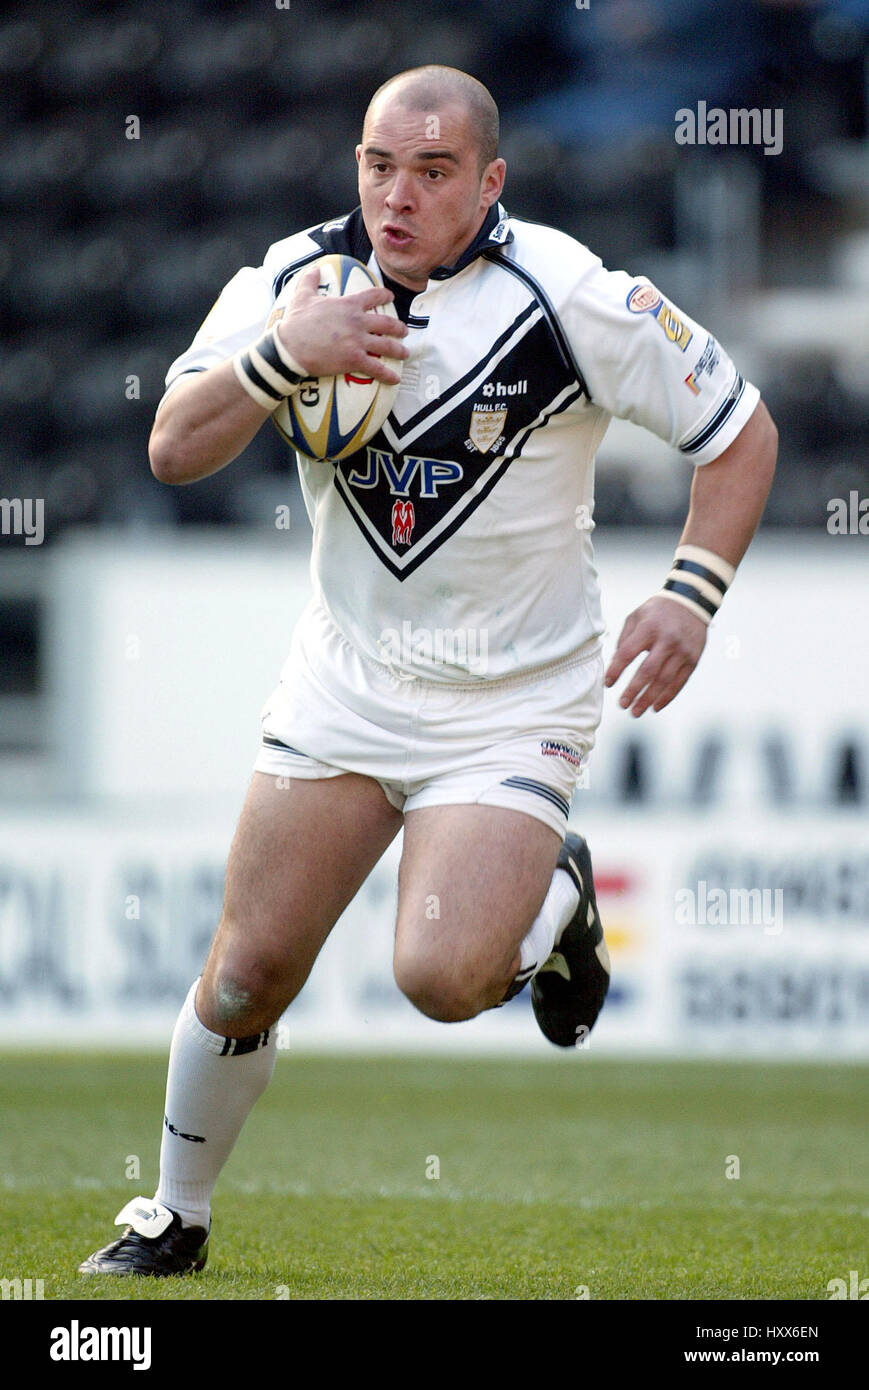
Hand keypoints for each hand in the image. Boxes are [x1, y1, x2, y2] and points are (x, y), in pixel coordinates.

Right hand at [276, 265, 408, 385]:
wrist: (291, 347)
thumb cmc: (296, 323)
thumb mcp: (302, 295)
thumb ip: (311, 280)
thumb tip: (315, 268)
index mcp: (348, 304)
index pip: (374, 296)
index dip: (385, 295)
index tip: (391, 297)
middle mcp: (358, 322)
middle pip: (387, 323)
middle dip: (399, 328)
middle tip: (404, 331)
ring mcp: (358, 342)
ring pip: (387, 346)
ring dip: (399, 350)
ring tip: (405, 353)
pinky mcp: (354, 360)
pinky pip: (377, 368)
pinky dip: (388, 375)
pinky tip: (395, 378)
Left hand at [604, 595, 706, 716]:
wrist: (691, 603)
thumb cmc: (658, 611)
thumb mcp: (636, 616)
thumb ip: (624, 639)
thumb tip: (615, 664)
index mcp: (649, 628)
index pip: (628, 653)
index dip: (616, 670)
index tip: (608, 683)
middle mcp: (667, 640)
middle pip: (648, 671)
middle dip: (633, 691)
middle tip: (622, 704)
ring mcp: (682, 651)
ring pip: (664, 681)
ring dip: (649, 699)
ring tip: (636, 711)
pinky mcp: (693, 659)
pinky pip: (679, 682)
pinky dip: (667, 697)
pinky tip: (655, 707)